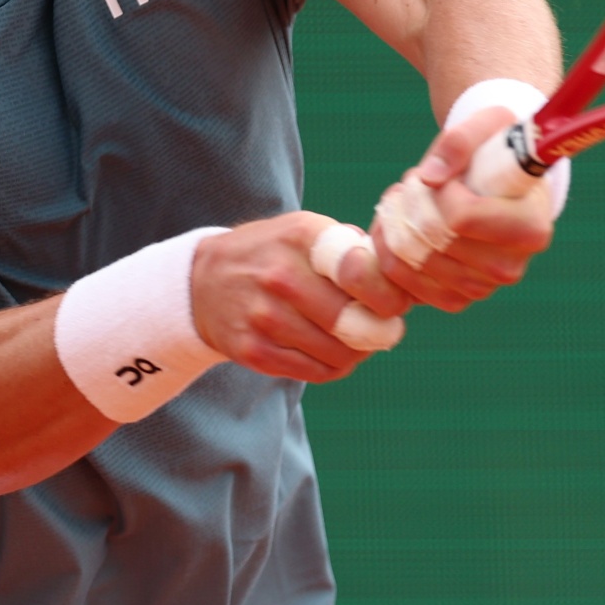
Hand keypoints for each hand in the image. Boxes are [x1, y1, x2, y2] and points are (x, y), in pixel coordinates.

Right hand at [191, 212, 413, 381]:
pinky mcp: (253, 350)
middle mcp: (280, 275)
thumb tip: (401, 277)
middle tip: (386, 330)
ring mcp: (263, 315)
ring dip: (357, 353)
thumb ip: (351, 248)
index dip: (388, 295)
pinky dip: (334, 367)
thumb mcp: (305, 231)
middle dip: (379, 330)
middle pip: (351, 321)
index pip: (360, 272)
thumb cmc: (273, 254)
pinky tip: (333, 354)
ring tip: (358, 341)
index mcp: (301, 236)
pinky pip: (314, 372)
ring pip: (336, 352)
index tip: (396, 304)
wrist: (203, 282)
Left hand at [370, 106, 555, 311]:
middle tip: (412, 182)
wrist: (496, 183)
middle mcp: (511, 266)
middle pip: (433, 240)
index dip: (437, 192)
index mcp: (530, 226)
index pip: (462, 217)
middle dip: (410, 205)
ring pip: (415, 263)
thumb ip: (460, 140)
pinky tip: (396, 227)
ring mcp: (483, 287)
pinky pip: (409, 289)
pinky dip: (391, 255)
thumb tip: (430, 178)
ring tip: (404, 200)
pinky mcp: (457, 299)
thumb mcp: (486, 125)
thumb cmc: (495, 151)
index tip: (439, 176)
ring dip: (396, 225)